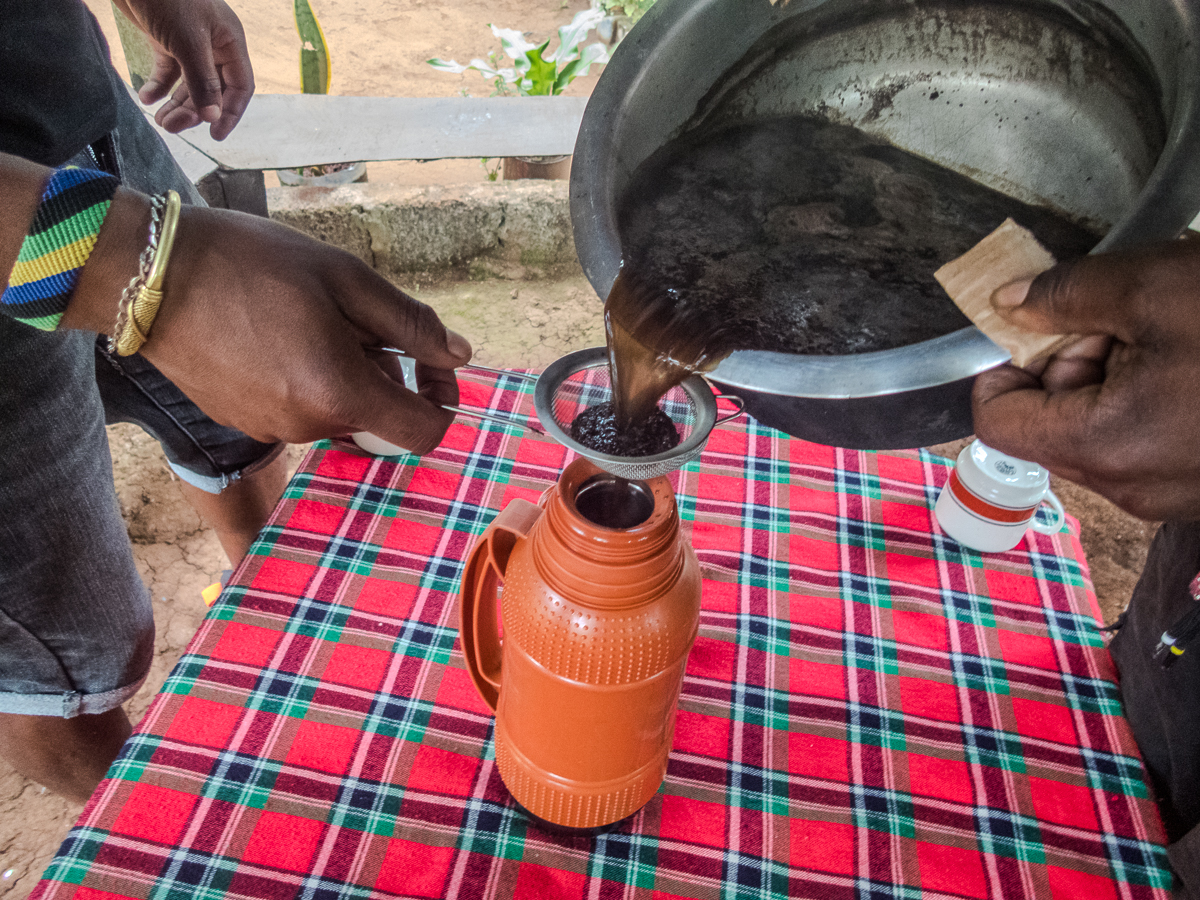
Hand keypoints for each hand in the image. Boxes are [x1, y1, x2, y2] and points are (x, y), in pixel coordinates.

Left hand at [113, 0, 253, 139]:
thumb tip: (213, 117)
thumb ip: (202, 81)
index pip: (239, 86)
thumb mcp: (188, 42)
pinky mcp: (166, 40)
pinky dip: (158, 86)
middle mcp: (213, 45)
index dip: (230, 112)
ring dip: (176, 104)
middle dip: (193, 111)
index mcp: (229, 42)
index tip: (215, 134)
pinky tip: (147, 97)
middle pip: (211, 90)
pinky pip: (167, 71)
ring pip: (189, 84)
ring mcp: (189, 43)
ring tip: (160, 120)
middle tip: (172, 126)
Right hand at [125, 206, 470, 453]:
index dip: (442, 399)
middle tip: (350, 314)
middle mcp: (309, 426)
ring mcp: (273, 429)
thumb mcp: (345, 278)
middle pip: (379, 415)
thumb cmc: (251, 264)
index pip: (424, 432)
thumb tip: (459, 355)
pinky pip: (299, 408)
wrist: (152, 275)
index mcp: (340, 393)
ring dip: (342, 371)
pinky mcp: (245, 421)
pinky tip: (275, 333)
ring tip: (305, 317)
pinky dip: (306, 378)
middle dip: (383, 370)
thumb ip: (410, 323)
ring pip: (338, 409)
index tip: (431, 362)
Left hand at [972, 238, 1199, 520]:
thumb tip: (1007, 303)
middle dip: (1069, 363)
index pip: (997, 424)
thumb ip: (1063, 295)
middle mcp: (1132, 486)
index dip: (999, 370)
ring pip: (1099, 430)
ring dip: (1113, 375)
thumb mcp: (1154, 287)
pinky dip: (1151, 397)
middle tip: (1123, 319)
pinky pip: (1146, 442)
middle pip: (1049, 424)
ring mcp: (1172, 494)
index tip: (1030, 328)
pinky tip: (1195, 362)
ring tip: (1170, 335)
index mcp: (1104, 446)